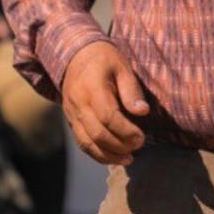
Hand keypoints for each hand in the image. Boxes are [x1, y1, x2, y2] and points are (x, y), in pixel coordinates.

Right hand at [60, 40, 148, 165]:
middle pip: (98, 133)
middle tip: (138, 145)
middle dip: (120, 144)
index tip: (141, 136)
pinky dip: (98, 154)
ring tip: (128, 158)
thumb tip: (142, 112)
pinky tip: (114, 157)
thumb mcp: (121, 67)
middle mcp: (79, 104)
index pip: (108, 117)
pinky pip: (82, 143)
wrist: (73, 55)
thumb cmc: (103, 59)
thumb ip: (131, 90)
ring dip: (109, 155)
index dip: (126, 131)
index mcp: (92, 88)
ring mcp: (72, 114)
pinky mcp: (71, 120)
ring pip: (88, 143)